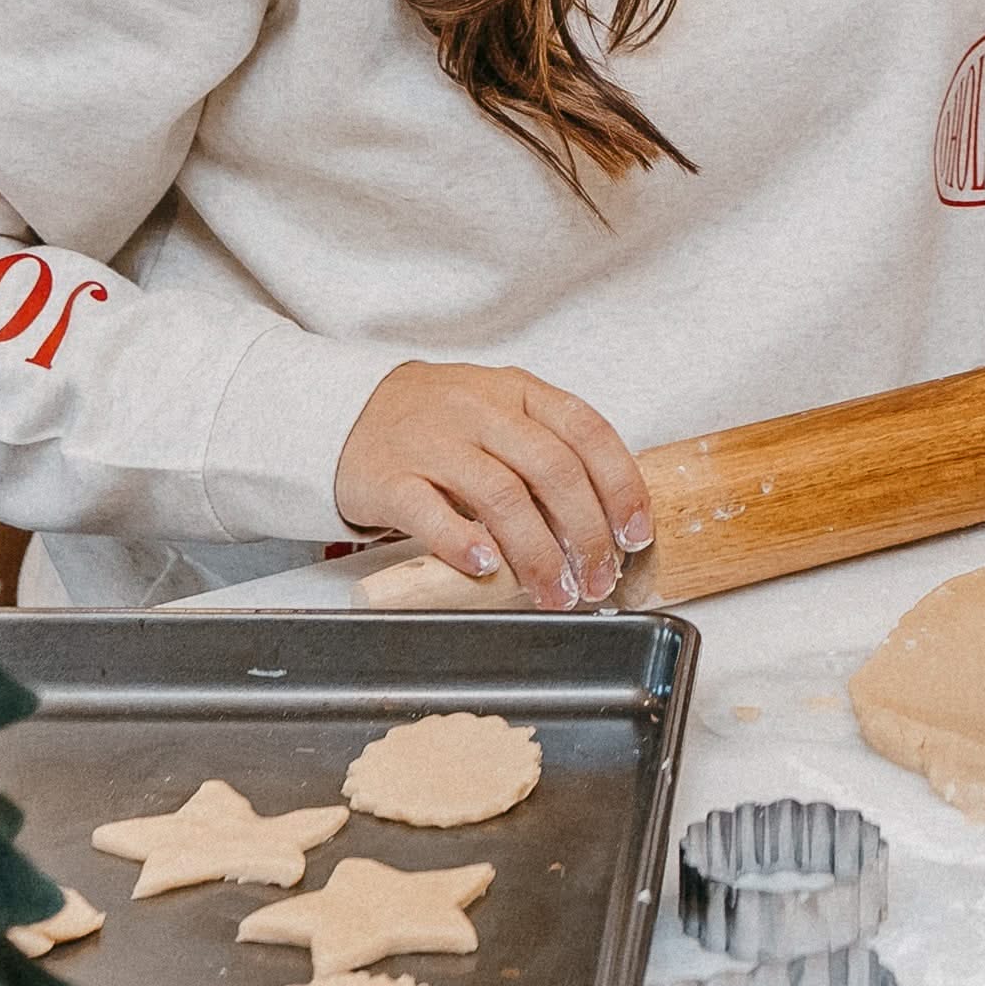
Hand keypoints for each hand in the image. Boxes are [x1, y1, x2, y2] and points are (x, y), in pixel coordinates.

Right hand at [335, 362, 652, 610]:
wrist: (348, 410)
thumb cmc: (440, 421)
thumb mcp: (501, 414)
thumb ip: (548, 451)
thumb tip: (606, 518)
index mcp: (520, 392)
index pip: (588, 431)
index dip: (620, 485)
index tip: (635, 534)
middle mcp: (482, 411)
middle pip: (552, 470)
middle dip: (585, 532)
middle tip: (597, 579)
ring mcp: (434, 442)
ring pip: (500, 496)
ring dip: (537, 552)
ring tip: (555, 593)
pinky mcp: (389, 478)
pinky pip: (430, 511)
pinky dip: (463, 543)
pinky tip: (486, 569)